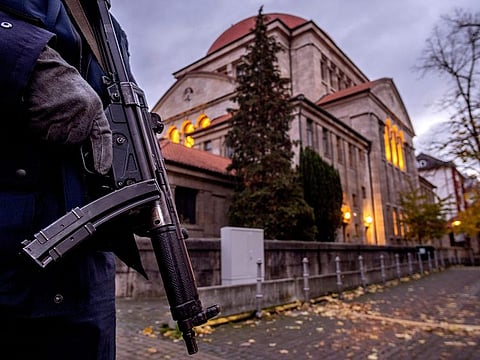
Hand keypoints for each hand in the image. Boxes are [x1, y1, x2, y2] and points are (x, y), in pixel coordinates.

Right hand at [25, 45, 111, 174]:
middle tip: (61, 118)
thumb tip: (89, 145)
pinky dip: (39, 130)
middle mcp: (82, 114)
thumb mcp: (87, 99)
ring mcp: (64, 118)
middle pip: (74, 143)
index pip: (103, 137)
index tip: (102, 169)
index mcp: (95, 109)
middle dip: (67, 137)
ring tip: (52, 114)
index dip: (103, 155)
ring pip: (58, 142)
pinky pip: (42, 136)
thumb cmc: (64, 84)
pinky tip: (43, 114)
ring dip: (52, 134)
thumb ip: (90, 120)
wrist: (44, 69)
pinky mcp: (46, 119)